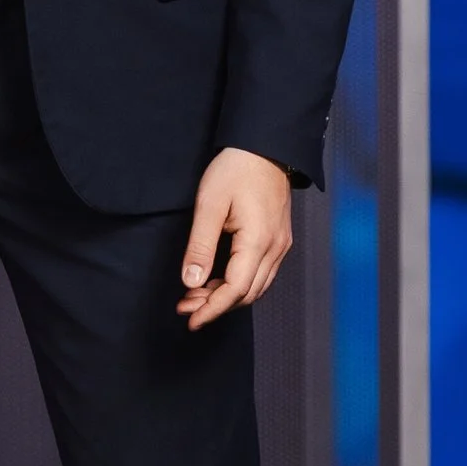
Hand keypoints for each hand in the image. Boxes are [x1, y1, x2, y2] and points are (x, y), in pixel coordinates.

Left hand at [177, 149, 292, 329]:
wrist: (265, 146)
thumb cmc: (237, 169)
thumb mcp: (210, 205)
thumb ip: (201, 246)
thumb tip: (191, 281)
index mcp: (258, 241)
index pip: (235, 290)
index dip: (212, 309)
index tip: (191, 320)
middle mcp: (275, 248)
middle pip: (247, 294)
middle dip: (216, 305)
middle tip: (186, 307)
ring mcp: (280, 244)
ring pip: (256, 286)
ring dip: (227, 296)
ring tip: (197, 295)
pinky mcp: (279, 239)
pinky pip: (261, 273)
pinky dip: (239, 283)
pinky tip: (218, 279)